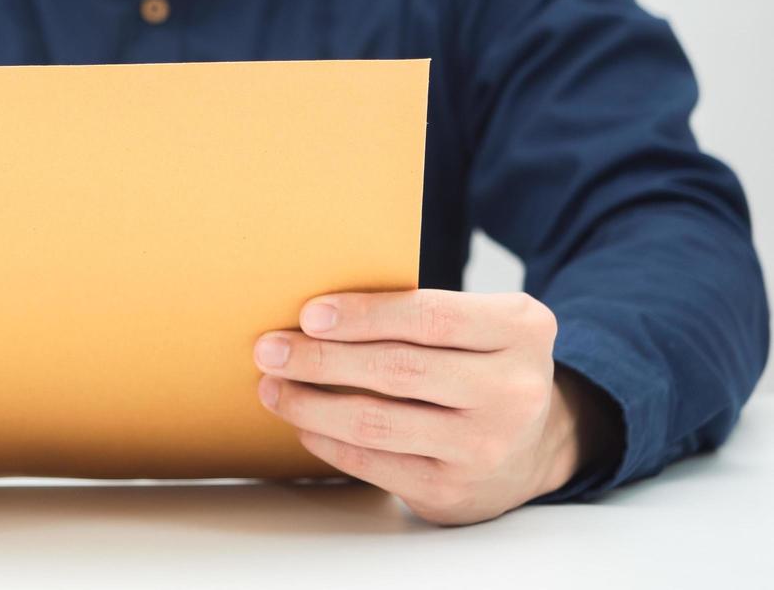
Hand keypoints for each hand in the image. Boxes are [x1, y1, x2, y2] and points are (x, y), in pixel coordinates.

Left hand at [252, 288, 617, 524]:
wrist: (534, 446)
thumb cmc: (482, 365)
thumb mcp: (479, 324)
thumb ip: (419, 314)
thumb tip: (315, 315)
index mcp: (520, 329)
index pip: (429, 317)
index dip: (363, 315)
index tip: (308, 314)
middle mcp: (513, 391)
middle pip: (397, 370)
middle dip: (321, 359)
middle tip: (269, 349)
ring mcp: (485, 447)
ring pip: (376, 422)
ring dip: (310, 404)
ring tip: (273, 387)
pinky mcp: (454, 490)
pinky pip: (373, 463)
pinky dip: (328, 441)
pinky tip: (303, 424)